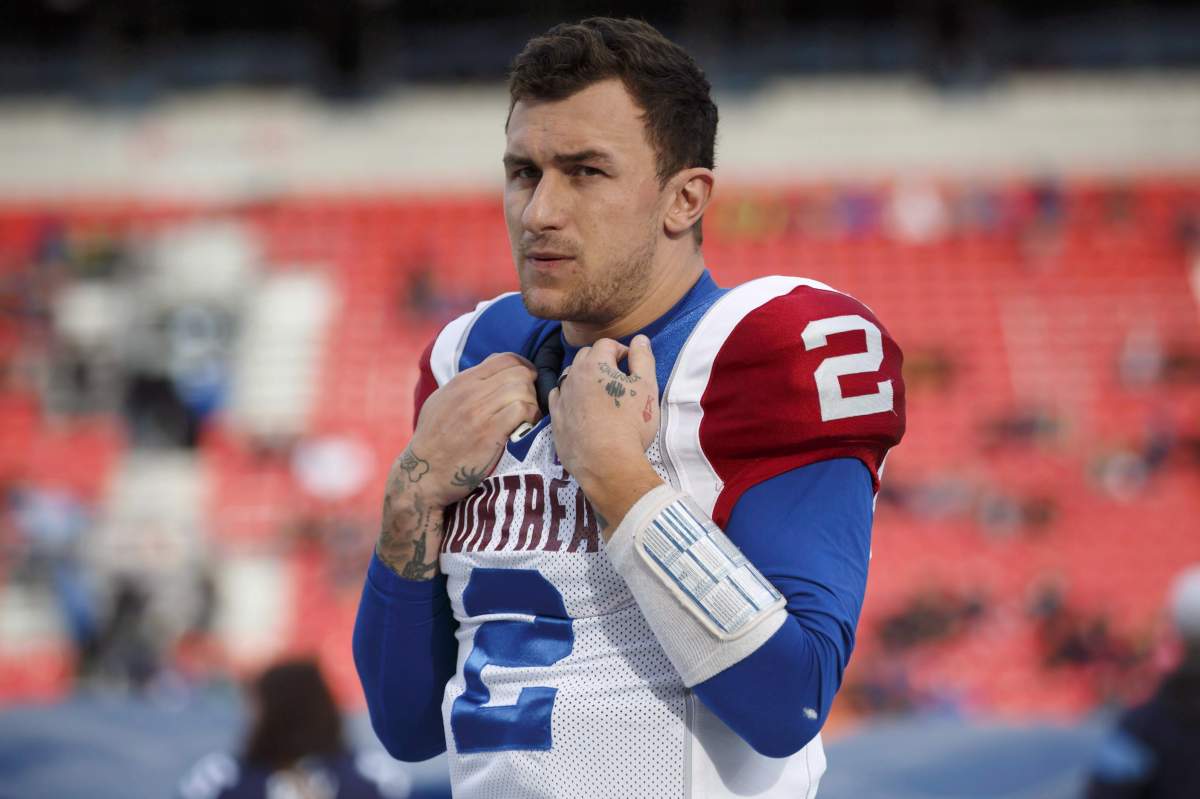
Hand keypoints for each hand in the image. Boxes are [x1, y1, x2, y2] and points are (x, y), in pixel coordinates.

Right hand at [409, 352, 539, 506]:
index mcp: (462, 381)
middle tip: (528, 404)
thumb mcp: (442, 402)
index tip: (526, 383)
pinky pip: (522, 410)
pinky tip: (524, 428)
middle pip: (519, 372)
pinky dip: (530, 417)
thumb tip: (489, 374)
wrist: (422, 472)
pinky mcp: (489, 433)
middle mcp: (470, 392)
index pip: (505, 358)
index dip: (523, 368)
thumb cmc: (433, 440)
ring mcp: (479, 412)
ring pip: (523, 389)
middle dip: (531, 387)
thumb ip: (465, 386)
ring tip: (527, 418)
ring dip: (532, 403)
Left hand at [549, 335, 662, 530]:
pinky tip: (581, 409)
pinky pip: (559, 399)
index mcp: (595, 364)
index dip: (621, 351)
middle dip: (601, 361)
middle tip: (618, 379)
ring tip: (600, 394)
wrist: (607, 464)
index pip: (606, 344)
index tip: (631, 366)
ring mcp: (561, 398)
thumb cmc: (631, 424)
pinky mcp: (555, 419)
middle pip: (585, 357)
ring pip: (570, 377)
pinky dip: (569, 398)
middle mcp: (573, 376)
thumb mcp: (646, 388)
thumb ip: (643, 359)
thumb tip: (640, 339)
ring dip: (584, 379)